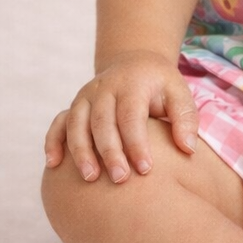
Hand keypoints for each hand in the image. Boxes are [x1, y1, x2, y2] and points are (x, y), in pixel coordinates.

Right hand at [43, 50, 199, 183]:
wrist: (135, 63)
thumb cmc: (160, 86)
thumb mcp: (179, 93)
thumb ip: (186, 119)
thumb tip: (188, 149)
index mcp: (132, 84)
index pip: (131, 115)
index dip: (136, 143)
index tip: (145, 169)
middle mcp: (104, 88)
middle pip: (102, 122)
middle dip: (109, 152)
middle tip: (120, 179)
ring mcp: (85, 96)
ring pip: (77, 124)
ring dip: (81, 151)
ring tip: (90, 178)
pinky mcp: (74, 106)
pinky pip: (58, 123)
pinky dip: (53, 142)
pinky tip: (54, 165)